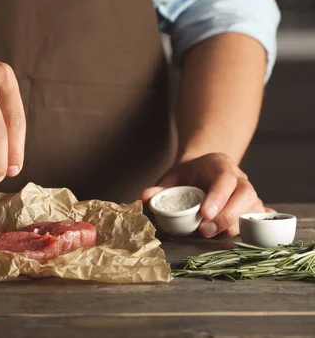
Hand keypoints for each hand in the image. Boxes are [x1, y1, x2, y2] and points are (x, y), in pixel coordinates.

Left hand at [140, 153, 273, 237]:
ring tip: (212, 235)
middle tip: (204, 230)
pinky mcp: (253, 210)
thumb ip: (160, 188)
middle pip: (244, 196)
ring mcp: (250, 195)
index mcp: (221, 165)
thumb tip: (144, 198)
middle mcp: (241, 179)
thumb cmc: (188, 176)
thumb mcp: (172, 177)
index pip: (225, 179)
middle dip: (226, 216)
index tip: (204, 214)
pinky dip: (252, 230)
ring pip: (253, 210)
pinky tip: (241, 238)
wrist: (202, 171)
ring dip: (234, 226)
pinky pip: (259, 221)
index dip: (217, 197)